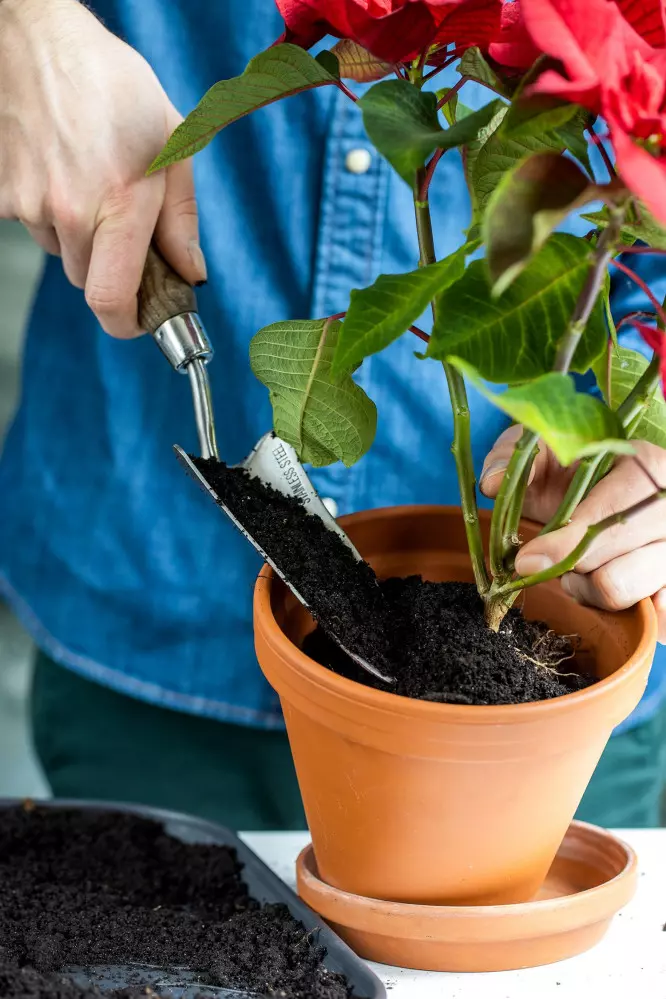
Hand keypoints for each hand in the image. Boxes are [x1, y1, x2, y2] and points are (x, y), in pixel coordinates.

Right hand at [0, 0, 205, 337]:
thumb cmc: (110, 83)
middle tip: (124, 221)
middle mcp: (69, 213)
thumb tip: (190, 272)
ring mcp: (30, 204)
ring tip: (90, 177)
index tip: (142, 320)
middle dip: (112, 265)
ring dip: (80, 234)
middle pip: (90, 280)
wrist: (36, 38)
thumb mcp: (171, 143)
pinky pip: (34, 226)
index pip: (112, 302)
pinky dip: (50, 211)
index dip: (128, 324)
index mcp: (120, 204)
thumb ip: (182, 218)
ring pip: (62, 253)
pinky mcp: (2, 195)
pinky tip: (61, 169)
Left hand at [481, 426, 665, 642]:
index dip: (565, 544)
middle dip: (569, 569)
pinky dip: (615, 608)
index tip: (526, 560)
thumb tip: (492, 482)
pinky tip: (595, 586)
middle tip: (541, 560)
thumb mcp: (540, 448)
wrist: (599, 475)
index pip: (611, 517)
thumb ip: (513, 457)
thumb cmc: (569, 463)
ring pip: (625, 593)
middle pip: (618, 566)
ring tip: (573, 568)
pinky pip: (651, 616)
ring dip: (586, 589)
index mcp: (646, 469)